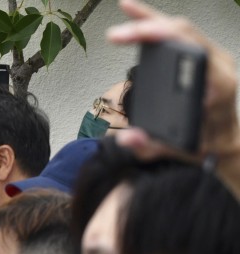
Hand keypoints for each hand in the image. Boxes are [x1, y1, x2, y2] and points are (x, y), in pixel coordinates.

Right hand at [108, 0, 239, 195]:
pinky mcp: (200, 57)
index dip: (164, 37)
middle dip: (148, 27)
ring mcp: (210, 58)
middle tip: (117, 35)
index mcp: (218, 83)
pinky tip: (137, 15)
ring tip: (126, 10)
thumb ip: (153, 147)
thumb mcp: (181, 151)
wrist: (225, 140)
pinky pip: (179, 33)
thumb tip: (127, 137)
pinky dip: (156, 22)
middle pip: (183, 32)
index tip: (139, 37)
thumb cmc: (208, 142)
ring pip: (181, 27)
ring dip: (151, 18)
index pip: (192, 49)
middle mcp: (218, 65)